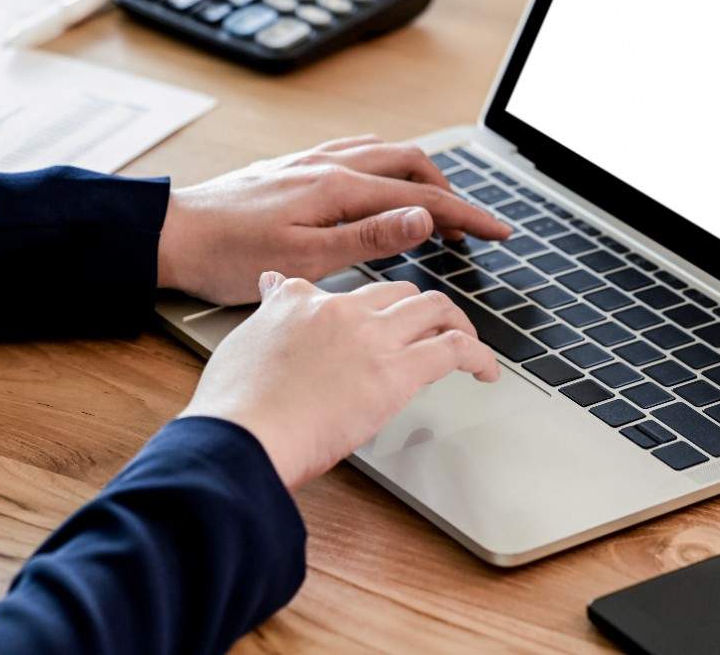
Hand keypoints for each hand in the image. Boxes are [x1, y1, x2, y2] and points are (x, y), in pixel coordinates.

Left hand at [156, 135, 510, 304]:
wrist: (169, 234)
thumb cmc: (226, 254)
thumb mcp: (304, 259)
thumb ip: (369, 237)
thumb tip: (424, 217)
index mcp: (337, 187)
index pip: (421, 197)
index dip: (467, 215)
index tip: (499, 231)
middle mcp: (328, 164)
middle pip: (411, 163)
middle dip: (451, 192)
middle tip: (472, 227)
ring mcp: (310, 161)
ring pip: (385, 153)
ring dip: (421, 176)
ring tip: (438, 208)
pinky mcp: (294, 168)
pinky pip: (357, 153)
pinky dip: (387, 167)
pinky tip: (382, 184)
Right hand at [181, 271, 499, 488]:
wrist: (240, 436)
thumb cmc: (234, 409)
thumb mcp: (241, 342)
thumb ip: (268, 312)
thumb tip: (269, 284)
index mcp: (300, 302)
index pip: (347, 291)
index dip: (371, 305)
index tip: (380, 320)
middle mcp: (341, 310)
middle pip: (400, 293)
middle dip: (423, 311)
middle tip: (435, 333)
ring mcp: (370, 337)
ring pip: (435, 308)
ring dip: (458, 325)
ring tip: (469, 346)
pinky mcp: (395, 373)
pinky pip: (454, 350)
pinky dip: (479, 356)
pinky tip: (486, 372)